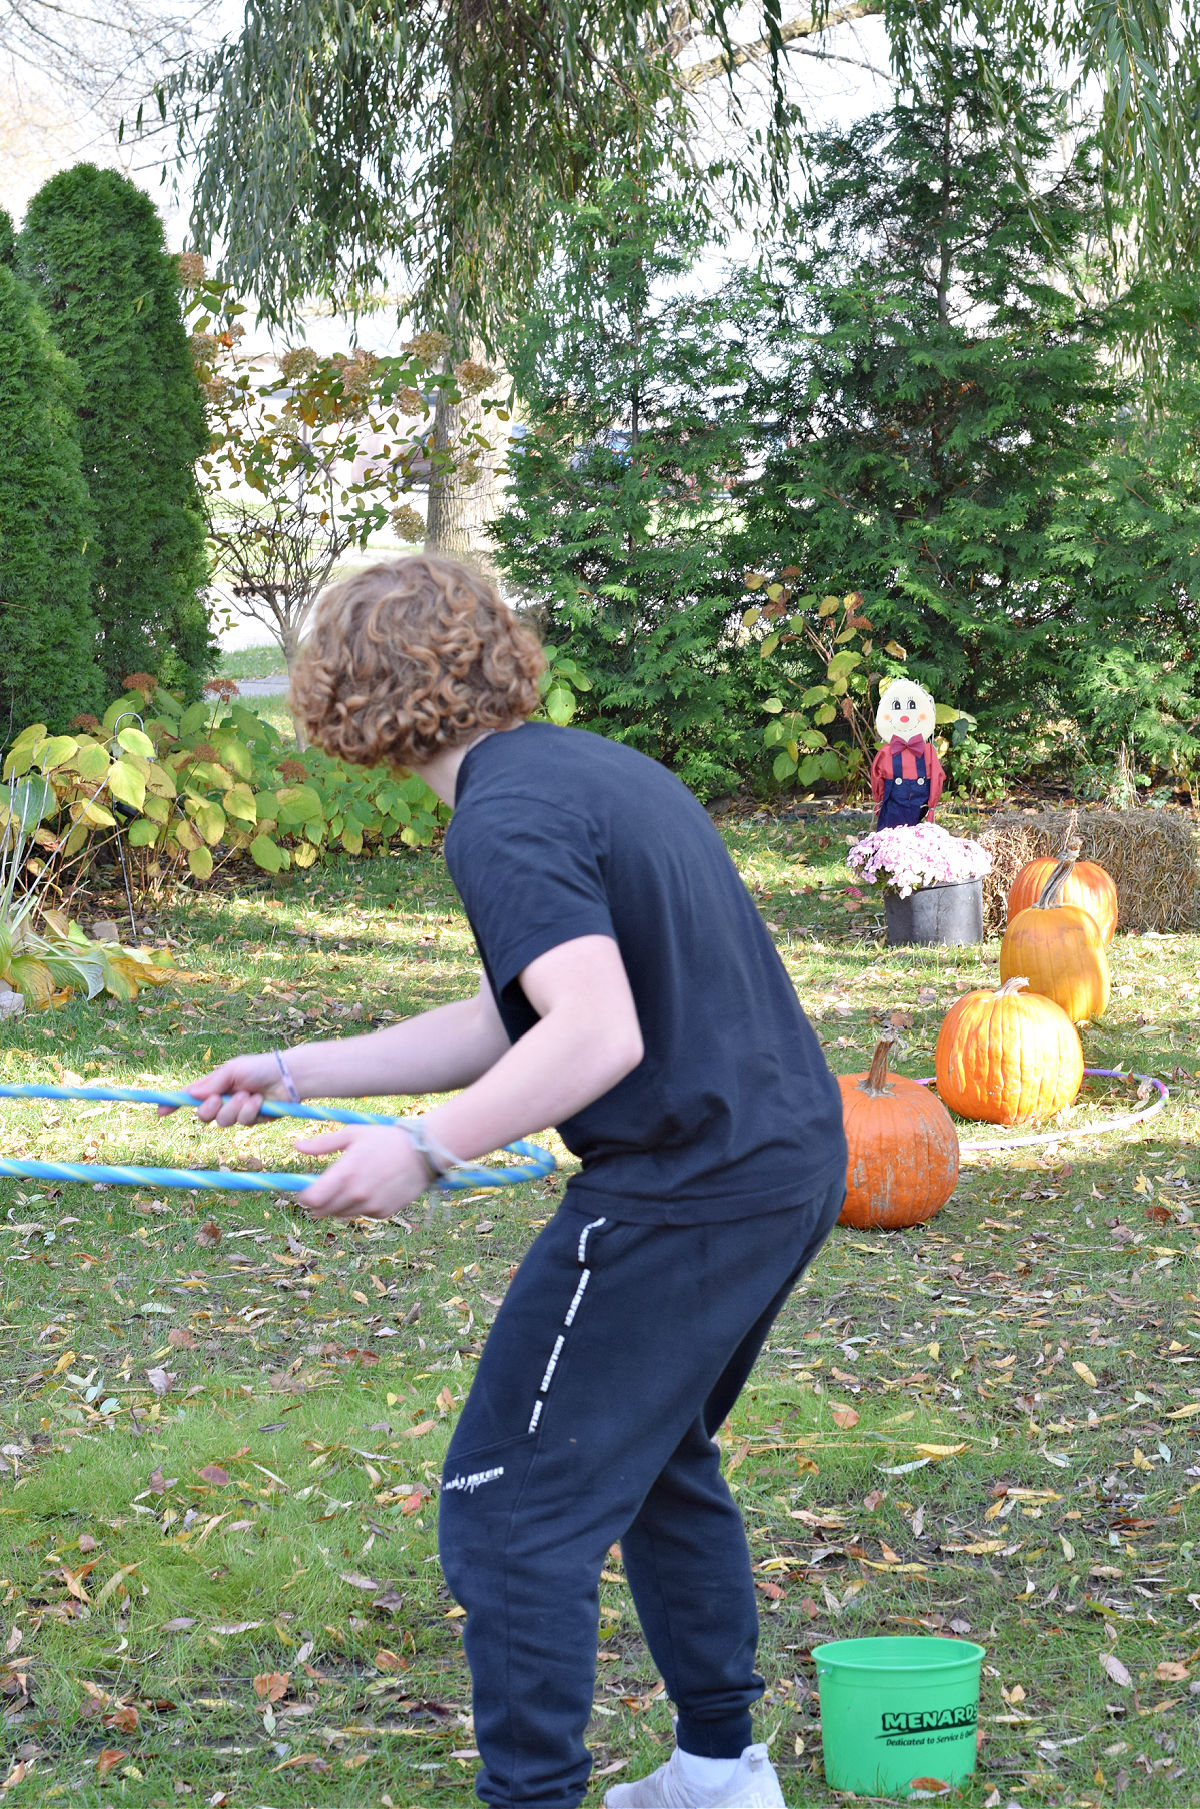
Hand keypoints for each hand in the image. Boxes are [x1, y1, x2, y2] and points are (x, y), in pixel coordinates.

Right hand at [162, 1052, 286, 1126]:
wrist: (288, 1076)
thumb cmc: (259, 1067)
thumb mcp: (233, 1070)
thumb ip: (212, 1083)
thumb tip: (189, 1094)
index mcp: (215, 1085)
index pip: (189, 1096)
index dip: (174, 1105)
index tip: (160, 1112)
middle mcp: (223, 1099)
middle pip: (203, 1115)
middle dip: (210, 1109)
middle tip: (220, 1099)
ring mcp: (237, 1111)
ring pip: (223, 1122)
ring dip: (236, 1108)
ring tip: (250, 1095)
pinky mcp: (252, 1120)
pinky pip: (243, 1123)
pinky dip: (251, 1111)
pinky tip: (261, 1101)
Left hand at [295, 1124, 430, 1219]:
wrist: (423, 1152)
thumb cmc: (386, 1139)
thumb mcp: (353, 1134)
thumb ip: (322, 1144)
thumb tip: (296, 1146)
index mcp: (345, 1173)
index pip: (312, 1199)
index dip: (304, 1196)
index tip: (306, 1190)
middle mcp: (356, 1194)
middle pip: (322, 1211)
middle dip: (318, 1202)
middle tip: (324, 1189)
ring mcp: (370, 1205)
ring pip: (340, 1214)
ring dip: (337, 1205)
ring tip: (350, 1185)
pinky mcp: (383, 1212)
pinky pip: (361, 1214)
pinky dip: (359, 1206)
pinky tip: (370, 1189)